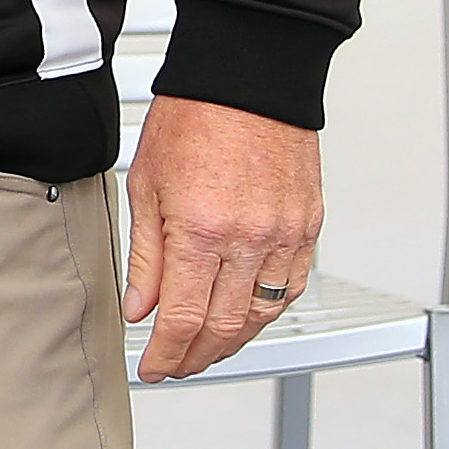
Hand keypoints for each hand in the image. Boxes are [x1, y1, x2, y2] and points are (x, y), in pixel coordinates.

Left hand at [125, 95, 325, 381]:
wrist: (248, 80)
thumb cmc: (194, 119)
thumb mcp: (146, 185)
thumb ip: (145, 256)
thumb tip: (140, 308)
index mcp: (200, 231)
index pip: (184, 319)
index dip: (166, 354)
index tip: (153, 368)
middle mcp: (249, 240)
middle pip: (225, 327)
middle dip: (196, 357)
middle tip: (175, 364)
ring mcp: (284, 236)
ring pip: (262, 315)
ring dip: (232, 341)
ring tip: (205, 348)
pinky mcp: (308, 227)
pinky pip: (290, 287)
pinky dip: (267, 311)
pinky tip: (246, 315)